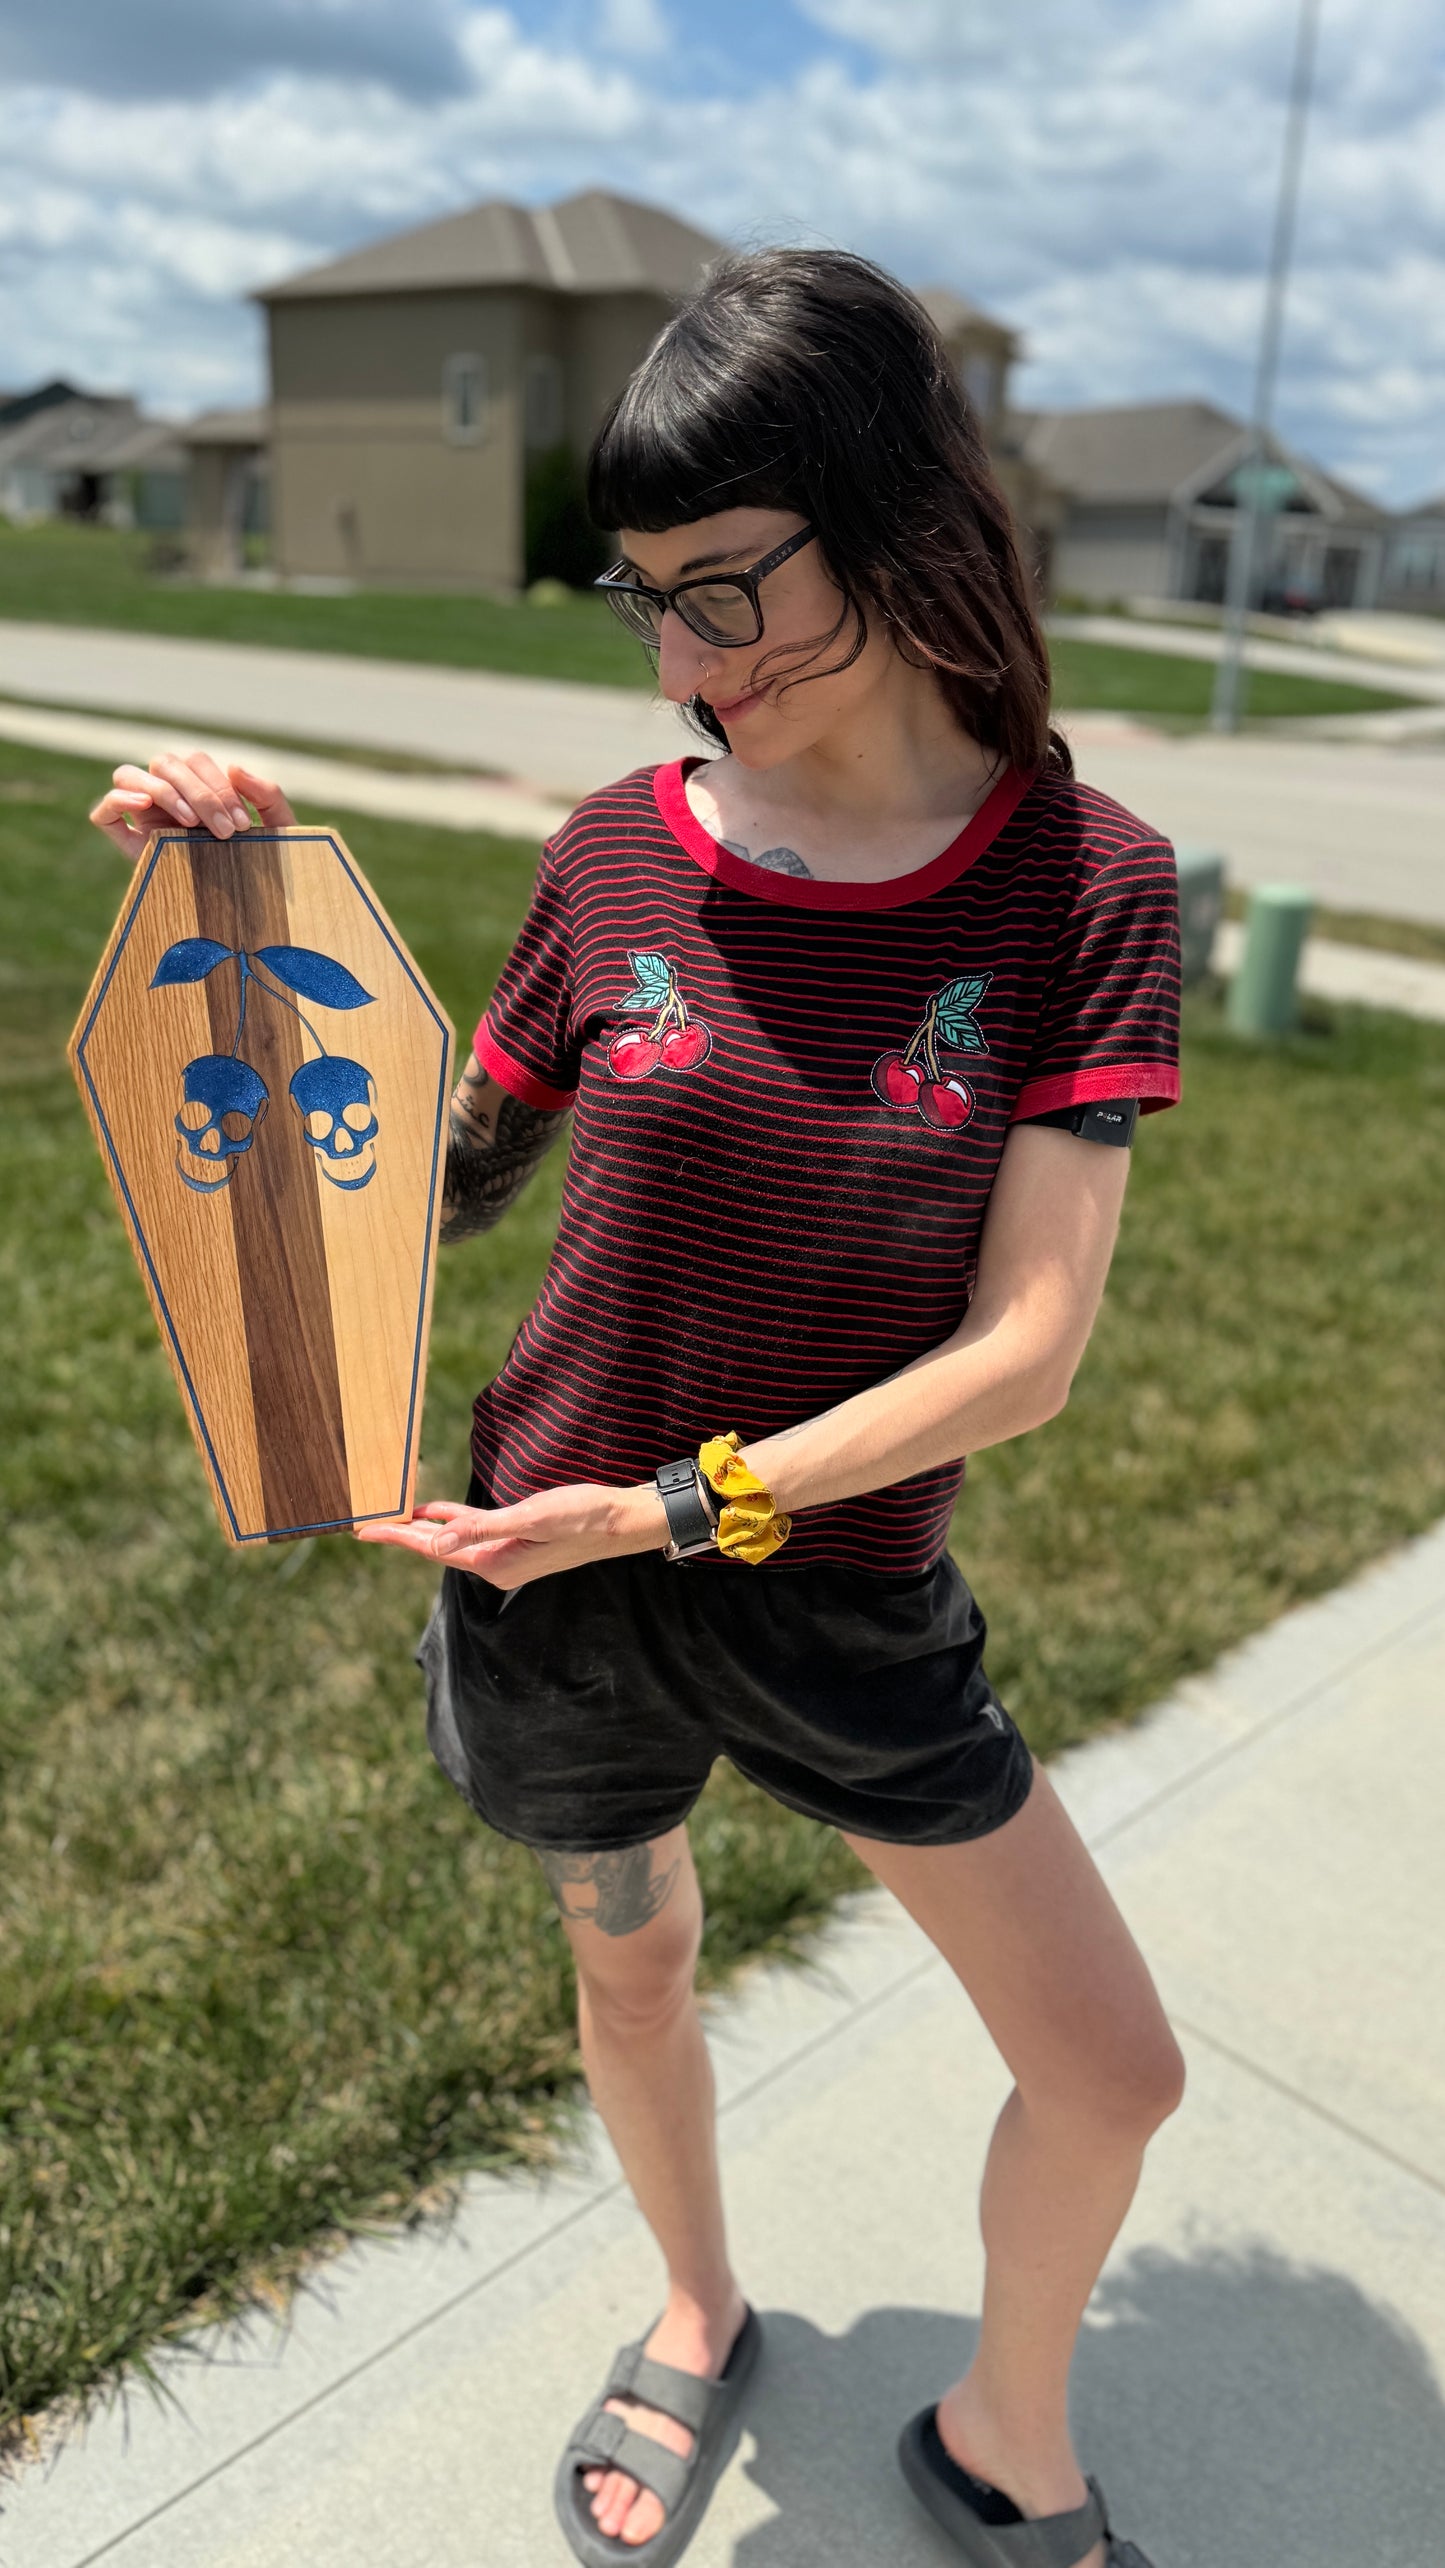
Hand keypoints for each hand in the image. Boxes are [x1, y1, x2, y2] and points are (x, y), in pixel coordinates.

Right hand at [88, 751, 295, 859]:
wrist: (257, 910)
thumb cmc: (268, 862)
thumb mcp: (278, 828)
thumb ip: (268, 794)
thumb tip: (233, 767)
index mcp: (198, 786)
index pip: (194, 761)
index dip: (217, 785)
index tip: (240, 823)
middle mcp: (168, 796)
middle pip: (163, 763)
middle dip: (197, 792)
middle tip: (223, 830)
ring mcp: (144, 817)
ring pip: (128, 776)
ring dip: (162, 791)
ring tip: (189, 822)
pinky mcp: (129, 842)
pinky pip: (104, 812)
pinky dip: (117, 800)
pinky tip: (142, 806)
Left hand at [354, 1483, 670, 1587]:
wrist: (621, 1520)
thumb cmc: (582, 1516)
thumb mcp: (531, 1518)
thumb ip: (481, 1528)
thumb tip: (435, 1543)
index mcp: (495, 1564)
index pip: (434, 1549)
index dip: (398, 1538)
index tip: (365, 1532)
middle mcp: (497, 1564)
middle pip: (437, 1547)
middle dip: (401, 1536)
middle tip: (366, 1525)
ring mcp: (507, 1553)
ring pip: (452, 1538)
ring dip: (422, 1527)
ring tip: (391, 1517)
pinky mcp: (517, 1537)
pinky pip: (472, 1529)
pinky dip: (449, 1518)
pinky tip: (434, 1510)